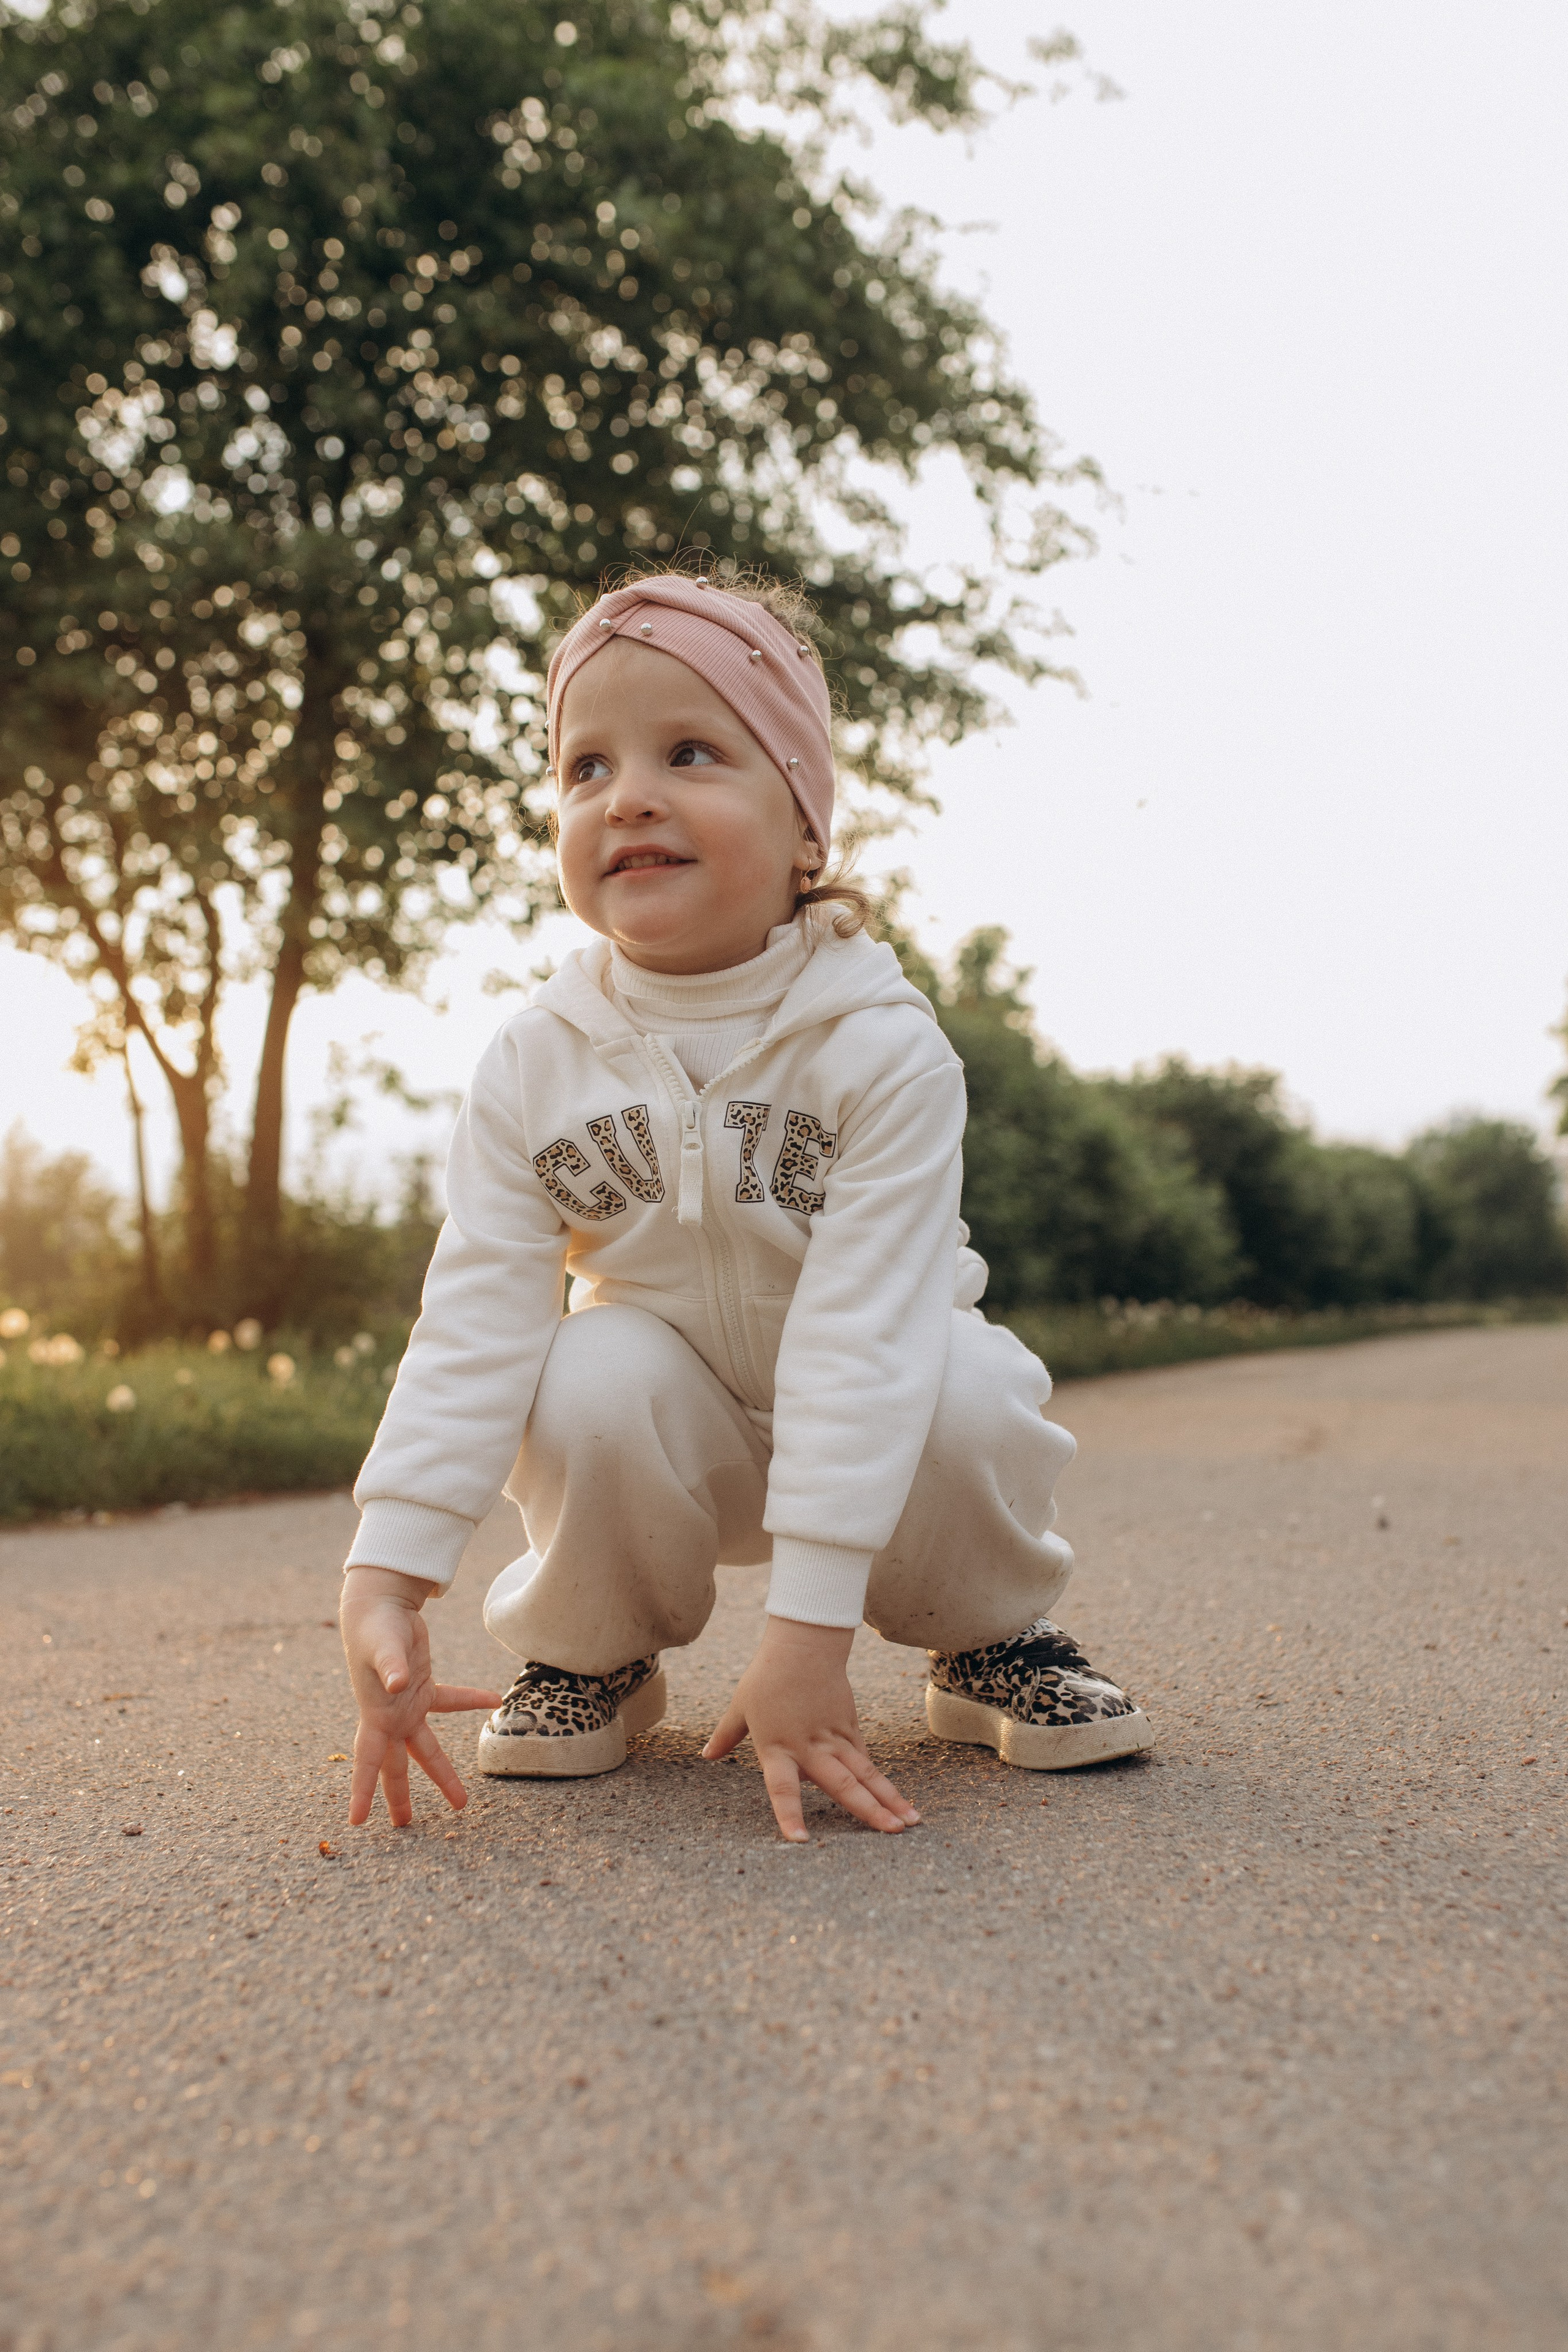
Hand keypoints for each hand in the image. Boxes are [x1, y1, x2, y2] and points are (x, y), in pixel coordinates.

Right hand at [340, 1566, 501, 1827]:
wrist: (379, 1606)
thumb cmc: (376, 1628)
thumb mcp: (383, 1647)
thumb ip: (389, 1667)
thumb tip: (395, 1685)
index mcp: (375, 1716)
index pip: (368, 1761)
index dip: (363, 1791)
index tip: (356, 1822)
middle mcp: (390, 1717)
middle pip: (396, 1765)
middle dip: (399, 1797)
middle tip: (406, 1826)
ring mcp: (406, 1704)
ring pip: (425, 1747)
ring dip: (441, 1772)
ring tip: (460, 1801)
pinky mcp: (421, 1686)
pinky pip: (449, 1702)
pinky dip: (470, 1701)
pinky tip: (493, 1699)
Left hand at [702, 1617, 921, 1842]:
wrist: (804, 1645)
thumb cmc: (767, 1676)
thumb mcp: (740, 1707)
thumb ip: (725, 1735)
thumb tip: (706, 1755)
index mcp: (777, 1747)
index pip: (782, 1788)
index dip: (789, 1814)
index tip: (799, 1841)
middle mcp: (809, 1747)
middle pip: (843, 1783)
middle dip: (869, 1811)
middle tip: (893, 1832)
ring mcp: (834, 1737)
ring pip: (865, 1773)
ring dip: (888, 1797)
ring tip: (911, 1821)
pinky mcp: (849, 1726)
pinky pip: (864, 1758)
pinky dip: (879, 1779)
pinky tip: (898, 1799)